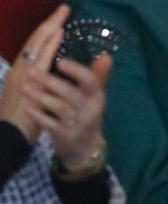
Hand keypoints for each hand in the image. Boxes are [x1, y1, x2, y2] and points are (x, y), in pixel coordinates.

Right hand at [0, 5, 68, 142]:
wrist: (9, 137)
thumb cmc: (21, 120)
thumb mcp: (33, 98)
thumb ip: (40, 84)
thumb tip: (48, 76)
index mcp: (22, 73)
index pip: (34, 48)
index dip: (46, 33)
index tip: (58, 20)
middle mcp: (20, 69)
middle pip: (35, 41)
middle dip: (49, 24)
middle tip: (64, 8)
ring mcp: (22, 73)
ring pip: (36, 45)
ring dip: (50, 29)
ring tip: (62, 15)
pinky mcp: (26, 79)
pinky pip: (40, 56)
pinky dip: (49, 43)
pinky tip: (58, 34)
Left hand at [24, 54, 111, 169]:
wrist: (85, 147)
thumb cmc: (87, 114)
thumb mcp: (95, 96)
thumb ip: (98, 76)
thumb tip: (106, 55)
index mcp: (97, 96)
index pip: (90, 81)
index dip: (76, 71)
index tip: (61, 61)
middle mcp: (90, 109)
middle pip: (70, 93)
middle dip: (50, 82)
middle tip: (32, 71)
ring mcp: (78, 124)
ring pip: (59, 108)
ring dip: (41, 97)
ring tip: (24, 87)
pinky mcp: (66, 136)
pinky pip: (51, 124)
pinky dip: (39, 115)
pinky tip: (28, 107)